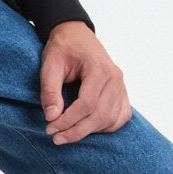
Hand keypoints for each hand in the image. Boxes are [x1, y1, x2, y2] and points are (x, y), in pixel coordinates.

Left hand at [40, 22, 131, 144]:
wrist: (76, 35)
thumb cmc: (63, 47)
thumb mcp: (50, 64)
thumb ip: (50, 90)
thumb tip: (51, 116)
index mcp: (100, 69)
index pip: (86, 104)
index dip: (68, 120)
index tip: (50, 128)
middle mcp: (115, 78)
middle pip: (100, 115)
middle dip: (77, 131)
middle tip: (56, 138)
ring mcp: (121, 86)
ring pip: (111, 119)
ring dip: (90, 131)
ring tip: (68, 134)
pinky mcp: (122, 92)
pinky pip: (121, 116)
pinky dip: (106, 126)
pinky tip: (88, 128)